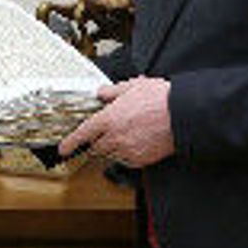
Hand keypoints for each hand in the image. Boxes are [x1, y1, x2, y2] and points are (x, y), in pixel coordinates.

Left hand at [58, 76, 174, 166]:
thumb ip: (113, 91)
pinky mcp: (141, 159)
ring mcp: (127, 150)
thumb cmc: (161, 99)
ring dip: (112, 148)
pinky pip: (126, 161)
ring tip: (127, 135)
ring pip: (110, 154)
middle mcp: (115, 137)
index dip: (70, 142)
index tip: (64, 148)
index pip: (83, 133)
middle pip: (96, 147)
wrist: (183, 115)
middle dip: (97, 141)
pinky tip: (136, 142)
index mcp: (109, 118)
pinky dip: (126, 155)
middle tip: (107, 132)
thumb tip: (102, 92)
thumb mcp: (133, 86)